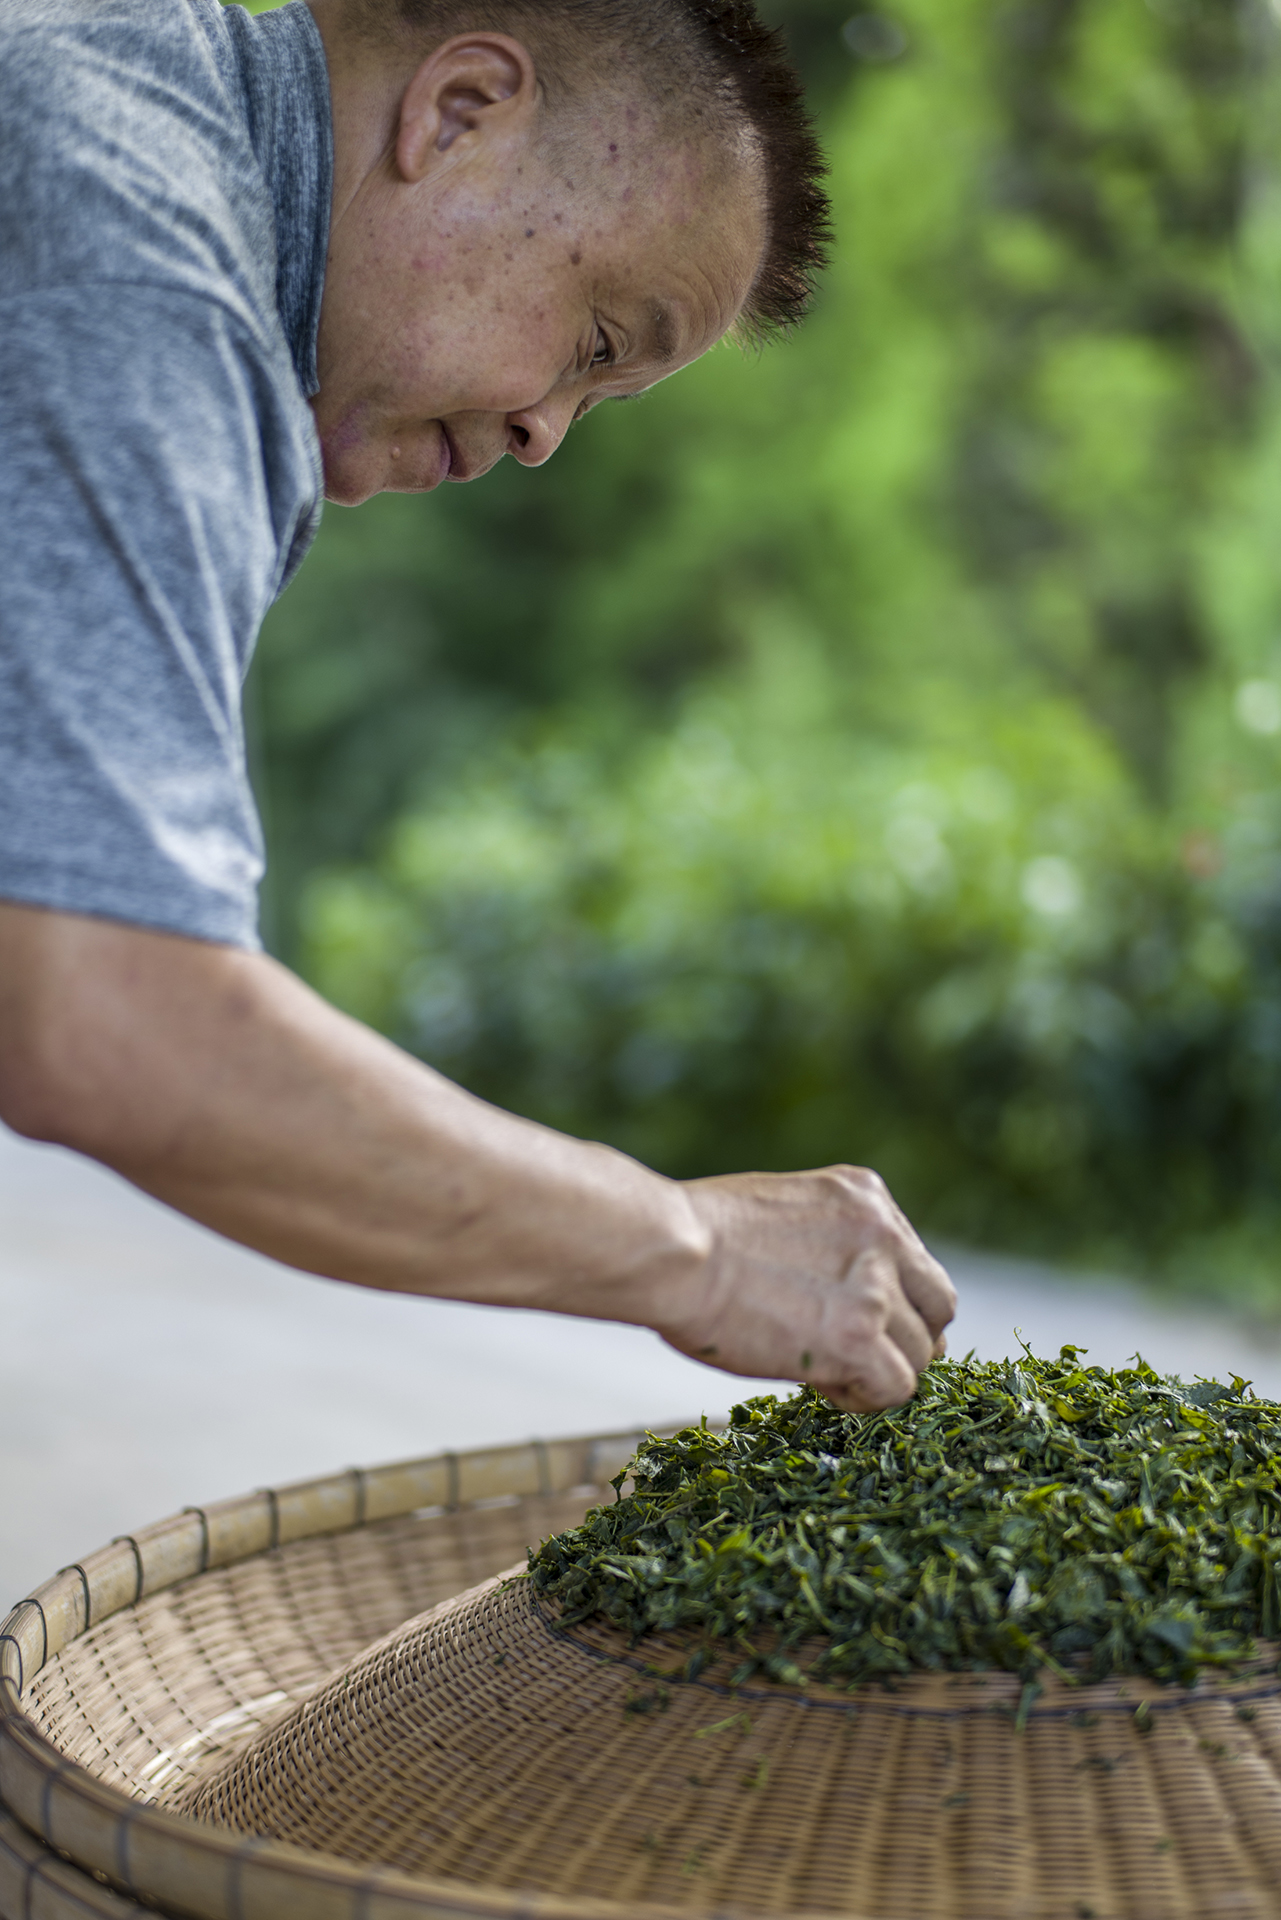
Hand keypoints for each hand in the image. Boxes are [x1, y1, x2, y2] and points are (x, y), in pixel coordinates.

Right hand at [658, 1166, 955, 1411]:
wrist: (671, 1251)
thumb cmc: (698, 1236)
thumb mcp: (786, 1211)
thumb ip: (832, 1244)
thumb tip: (843, 1294)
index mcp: (867, 1196)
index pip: (918, 1264)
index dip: (896, 1303)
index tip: (861, 1322)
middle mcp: (884, 1235)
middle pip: (937, 1308)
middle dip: (905, 1338)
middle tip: (860, 1357)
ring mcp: (876, 1288)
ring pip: (919, 1354)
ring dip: (880, 1371)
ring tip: (826, 1371)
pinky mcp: (858, 1338)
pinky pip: (896, 1387)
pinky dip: (865, 1398)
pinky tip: (824, 1385)